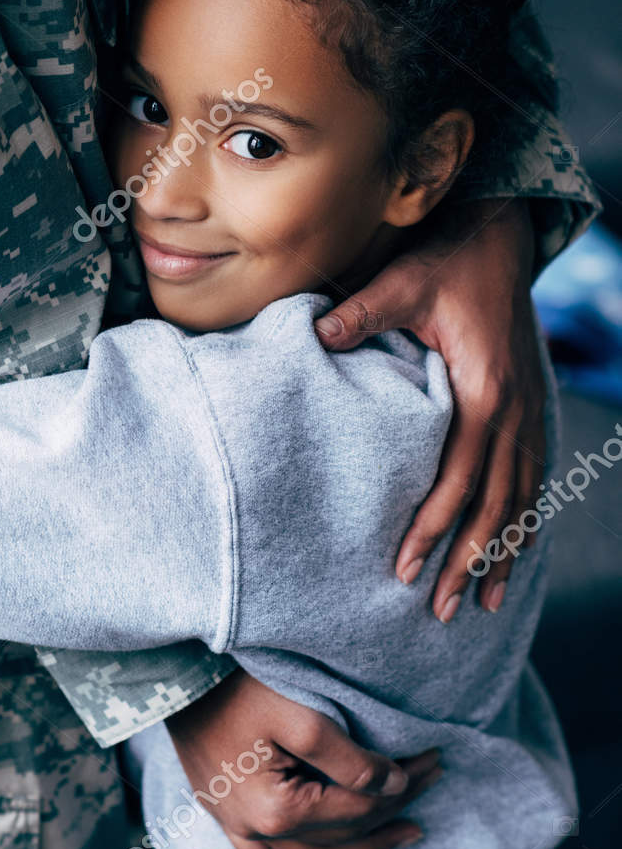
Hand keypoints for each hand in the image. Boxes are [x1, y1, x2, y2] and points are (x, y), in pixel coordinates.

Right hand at [167, 672, 441, 848]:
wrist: (173, 678)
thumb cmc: (233, 687)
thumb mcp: (298, 714)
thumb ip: (348, 757)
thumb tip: (392, 785)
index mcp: (275, 811)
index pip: (358, 808)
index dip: (402, 787)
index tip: (433, 761)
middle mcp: (254, 832)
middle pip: (342, 834)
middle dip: (393, 810)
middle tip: (433, 783)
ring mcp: (235, 827)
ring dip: (363, 846)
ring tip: (406, 834)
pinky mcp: (223, 815)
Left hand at [315, 197, 541, 618]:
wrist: (499, 238)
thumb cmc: (447, 262)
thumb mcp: (403, 282)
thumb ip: (362, 313)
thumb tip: (315, 334)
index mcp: (484, 390)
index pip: (460, 475)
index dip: (435, 525)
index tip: (405, 565)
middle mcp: (514, 409)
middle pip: (495, 503)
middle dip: (469, 561)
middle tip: (439, 611)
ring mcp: (528, 411)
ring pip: (521, 498)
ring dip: (504, 553)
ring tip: (485, 605)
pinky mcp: (529, 407)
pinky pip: (534, 477)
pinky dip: (525, 520)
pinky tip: (517, 552)